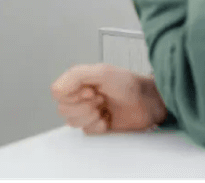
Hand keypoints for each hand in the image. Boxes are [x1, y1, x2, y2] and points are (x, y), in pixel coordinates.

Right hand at [51, 64, 167, 134]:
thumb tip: (56, 89)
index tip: (90, 90)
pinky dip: (98, 126)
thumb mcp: (102, 72)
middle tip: (100, 99)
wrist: (148, 103)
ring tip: (104, 108)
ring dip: (90, 116)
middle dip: (83, 106)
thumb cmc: (129, 84)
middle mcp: (80, 97)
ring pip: (72, 122)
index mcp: (79, 81)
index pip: (58, 92)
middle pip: (63, 109)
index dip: (72, 94)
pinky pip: (86, 132)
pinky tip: (108, 118)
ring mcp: (88, 112)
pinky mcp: (96, 127)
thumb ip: (76, 76)